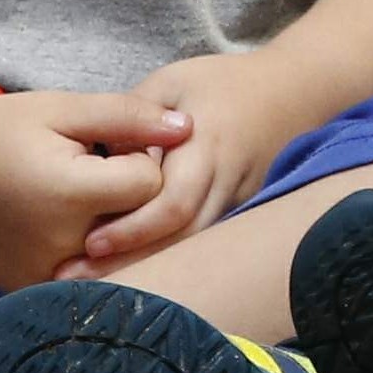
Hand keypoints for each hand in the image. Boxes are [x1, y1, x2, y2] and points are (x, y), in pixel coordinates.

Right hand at [0, 85, 187, 289]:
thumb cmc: (2, 130)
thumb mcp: (63, 108)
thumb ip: (129, 116)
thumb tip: (188, 128)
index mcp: (70, 194)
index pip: (151, 186)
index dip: (138, 161)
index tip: (108, 150)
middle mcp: (62, 245)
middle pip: (138, 227)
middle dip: (130, 199)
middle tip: (94, 174)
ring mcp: (44, 276)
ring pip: (118, 257)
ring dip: (114, 230)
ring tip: (81, 201)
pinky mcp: (31, 291)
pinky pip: (87, 279)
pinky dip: (90, 255)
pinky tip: (69, 229)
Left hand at [65, 50, 299, 274]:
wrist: (294, 91)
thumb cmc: (223, 83)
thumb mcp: (171, 82)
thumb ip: (133, 120)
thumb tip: (99, 163)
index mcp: (207, 146)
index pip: (173, 203)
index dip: (133, 229)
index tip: (91, 243)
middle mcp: (226, 183)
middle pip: (182, 240)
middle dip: (131, 264)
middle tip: (77, 280)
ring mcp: (239, 203)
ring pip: (194, 251)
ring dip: (149, 272)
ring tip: (96, 290)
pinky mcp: (241, 214)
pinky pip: (204, 245)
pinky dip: (169, 261)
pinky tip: (134, 275)